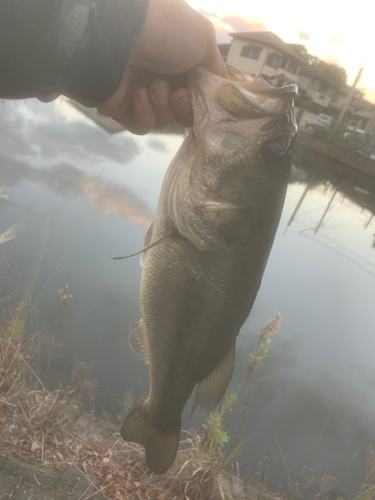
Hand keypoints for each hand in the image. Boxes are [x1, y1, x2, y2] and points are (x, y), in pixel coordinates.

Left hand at [97, 0, 226, 134]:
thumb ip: (216, 69)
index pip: (197, 91)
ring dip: (163, 105)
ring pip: (164, 120)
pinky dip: (145, 114)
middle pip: (183, 110)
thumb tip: (221, 91)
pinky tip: (138, 95)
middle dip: (183, 105)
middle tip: (176, 92)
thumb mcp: (203, 39)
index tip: (201, 94)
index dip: (202, 99)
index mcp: (178, 58)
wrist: (118, 33)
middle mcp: (159, 74)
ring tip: (153, 85)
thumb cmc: (166, 30)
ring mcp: (139, 91)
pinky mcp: (120, 107)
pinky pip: (142, 125)